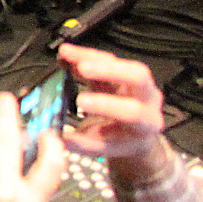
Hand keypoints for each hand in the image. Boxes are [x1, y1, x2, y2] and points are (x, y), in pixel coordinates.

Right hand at [57, 43, 169, 164]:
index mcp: (146, 122)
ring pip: (120, 62)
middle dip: (108, 70)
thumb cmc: (120, 141)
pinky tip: (67, 53)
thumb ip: (81, 143)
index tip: (81, 102)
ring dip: (92, 57)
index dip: (106, 104)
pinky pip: (105, 58)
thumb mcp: (103, 149)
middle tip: (83, 68)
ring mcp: (135, 82)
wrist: (133, 133)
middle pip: (138, 76)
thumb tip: (56, 136)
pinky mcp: (120, 71)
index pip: (133, 111)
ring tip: (67, 55)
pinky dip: (85, 54)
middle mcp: (147, 98)